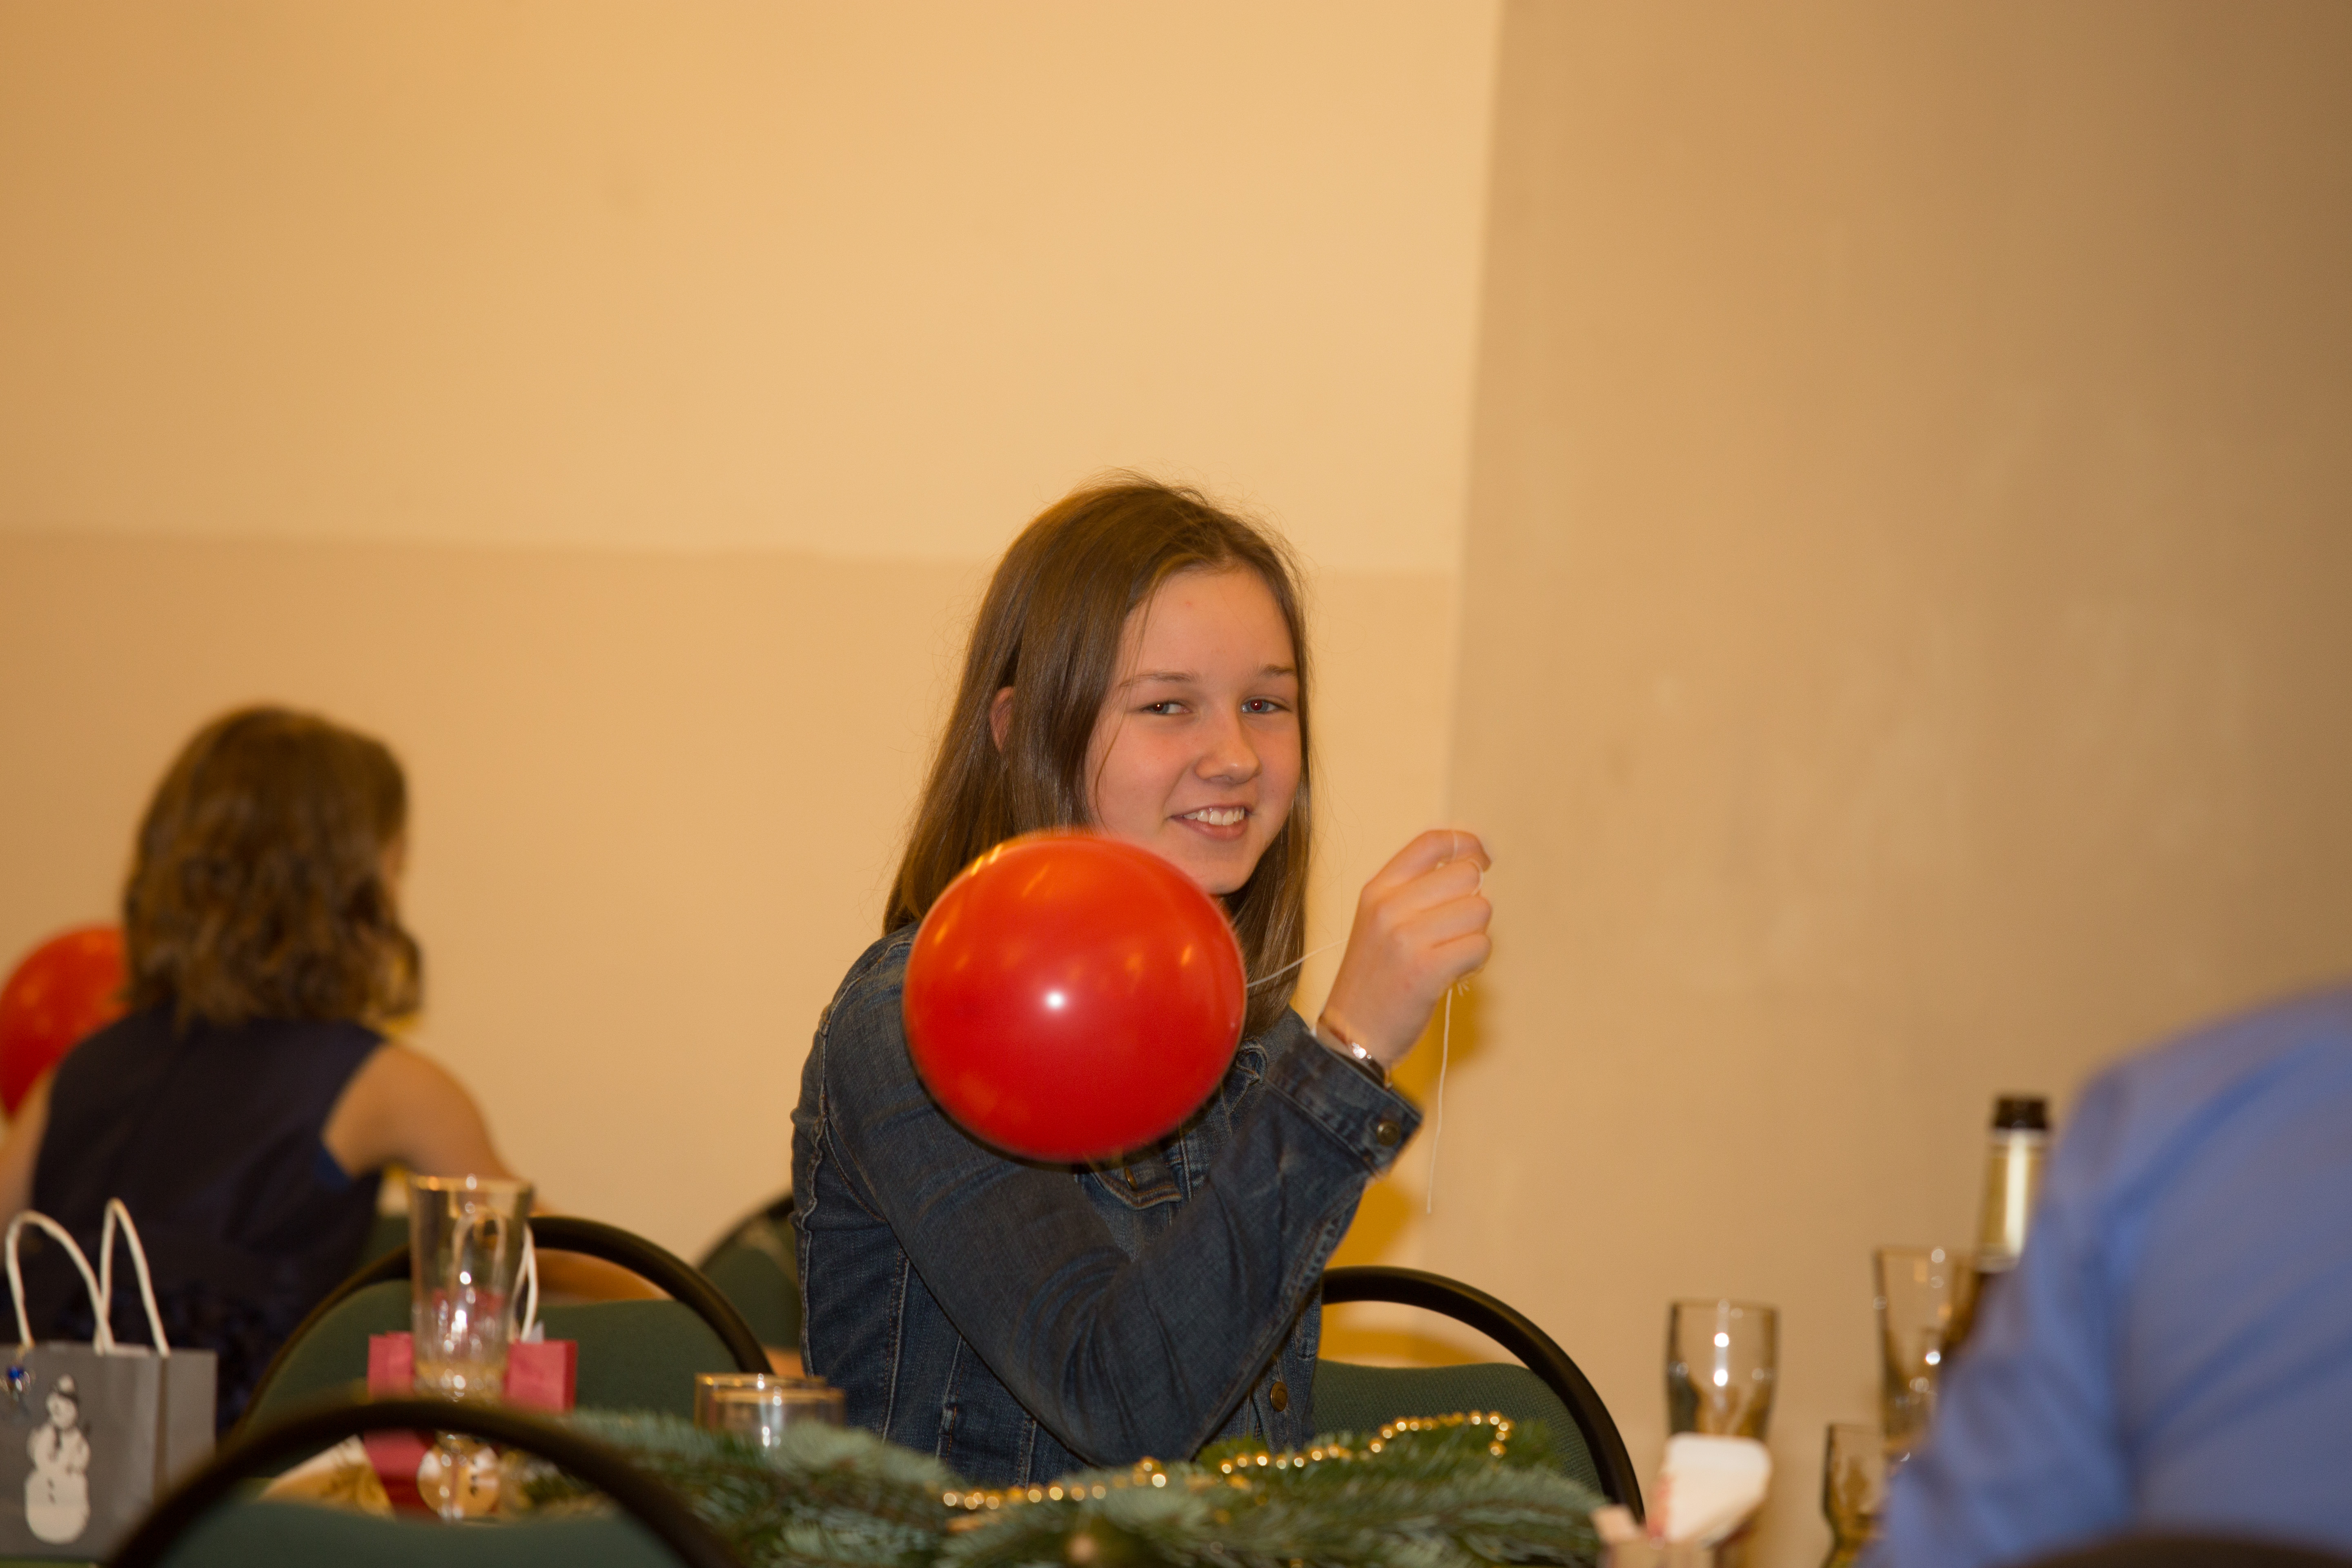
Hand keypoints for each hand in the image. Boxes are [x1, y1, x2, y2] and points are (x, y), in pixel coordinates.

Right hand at [1317, 829, 1491, 1067]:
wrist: (1351, 1035)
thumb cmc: (1374, 979)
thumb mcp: (1378, 921)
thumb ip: (1415, 891)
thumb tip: (1472, 866)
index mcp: (1377, 889)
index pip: (1432, 842)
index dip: (1467, 844)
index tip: (1482, 858)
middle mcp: (1390, 906)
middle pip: (1466, 875)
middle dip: (1473, 902)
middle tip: (1455, 930)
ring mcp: (1407, 938)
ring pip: (1480, 910)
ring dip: (1475, 934)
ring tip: (1450, 954)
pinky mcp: (1427, 970)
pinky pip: (1480, 946)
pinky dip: (1476, 962)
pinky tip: (1453, 973)